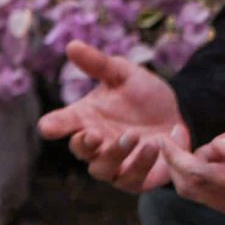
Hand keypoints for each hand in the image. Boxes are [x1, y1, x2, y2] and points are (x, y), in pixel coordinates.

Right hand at [36, 41, 186, 191]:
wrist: (177, 116)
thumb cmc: (143, 95)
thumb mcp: (124, 74)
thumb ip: (99, 64)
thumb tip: (72, 45)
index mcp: (85, 118)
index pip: (60, 124)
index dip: (53, 126)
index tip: (47, 127)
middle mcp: (95, 144)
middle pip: (79, 151)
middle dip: (85, 145)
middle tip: (95, 134)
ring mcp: (114, 165)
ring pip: (103, 169)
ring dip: (116, 155)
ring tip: (136, 137)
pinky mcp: (136, 179)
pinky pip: (133, 180)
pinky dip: (143, 164)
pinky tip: (157, 145)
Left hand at [160, 109, 224, 220]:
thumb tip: (215, 149)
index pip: (206, 177)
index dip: (180, 159)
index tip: (164, 139)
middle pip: (196, 189)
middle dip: (177, 162)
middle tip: (174, 134)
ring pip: (197, 193)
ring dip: (184, 168)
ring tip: (184, 140)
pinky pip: (207, 194)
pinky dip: (196, 174)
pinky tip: (199, 153)